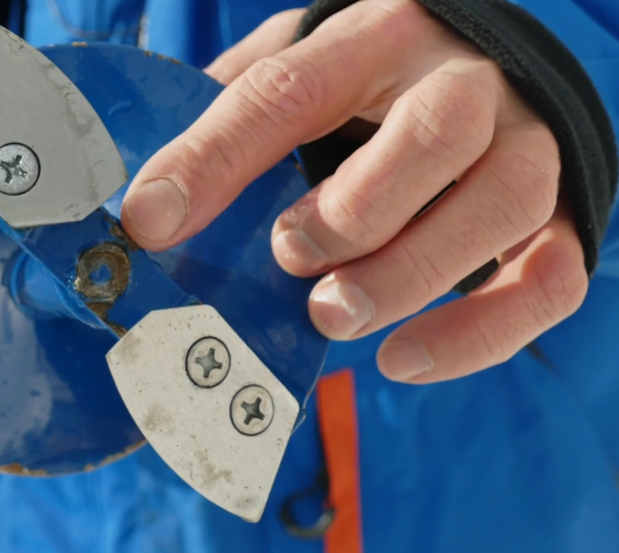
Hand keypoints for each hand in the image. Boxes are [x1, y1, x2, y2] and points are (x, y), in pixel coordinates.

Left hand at [120, 0, 587, 382]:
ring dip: (408, 277)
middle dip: (352, 214)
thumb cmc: (365, 86)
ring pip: (501, 206)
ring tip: (333, 315)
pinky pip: (548, 281)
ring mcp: (526, 147)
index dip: (215, 159)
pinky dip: (476, 335)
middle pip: (434, 134)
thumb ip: (231, 124)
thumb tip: (151, 208)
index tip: (151, 222)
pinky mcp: (557, 217)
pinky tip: (401, 357)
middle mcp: (464, 82)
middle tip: (290, 259)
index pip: (291, 88)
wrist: (477, 75)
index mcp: (374, 39)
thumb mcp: (293, 74)